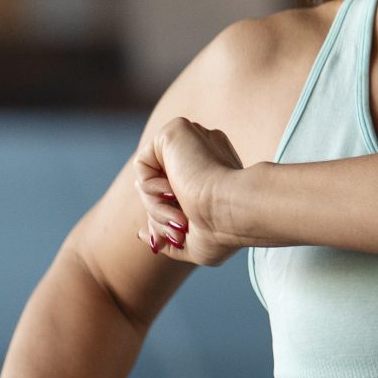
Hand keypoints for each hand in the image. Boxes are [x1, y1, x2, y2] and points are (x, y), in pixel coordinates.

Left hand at [135, 117, 245, 266]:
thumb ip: (170, 238)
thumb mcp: (196, 245)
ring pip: (150, 179)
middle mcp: (205, 154)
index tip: (181, 237)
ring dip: (156, 207)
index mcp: (215, 174)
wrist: (235, 212)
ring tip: (179, 218)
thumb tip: (142, 234)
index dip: (169, 219)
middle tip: (180, 230)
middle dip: (161, 215)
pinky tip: (173, 192)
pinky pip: (143, 164)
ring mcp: (192, 142)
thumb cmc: (226, 233)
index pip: (176, 195)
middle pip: (160, 189)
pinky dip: (149, 187)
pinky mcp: (175, 132)